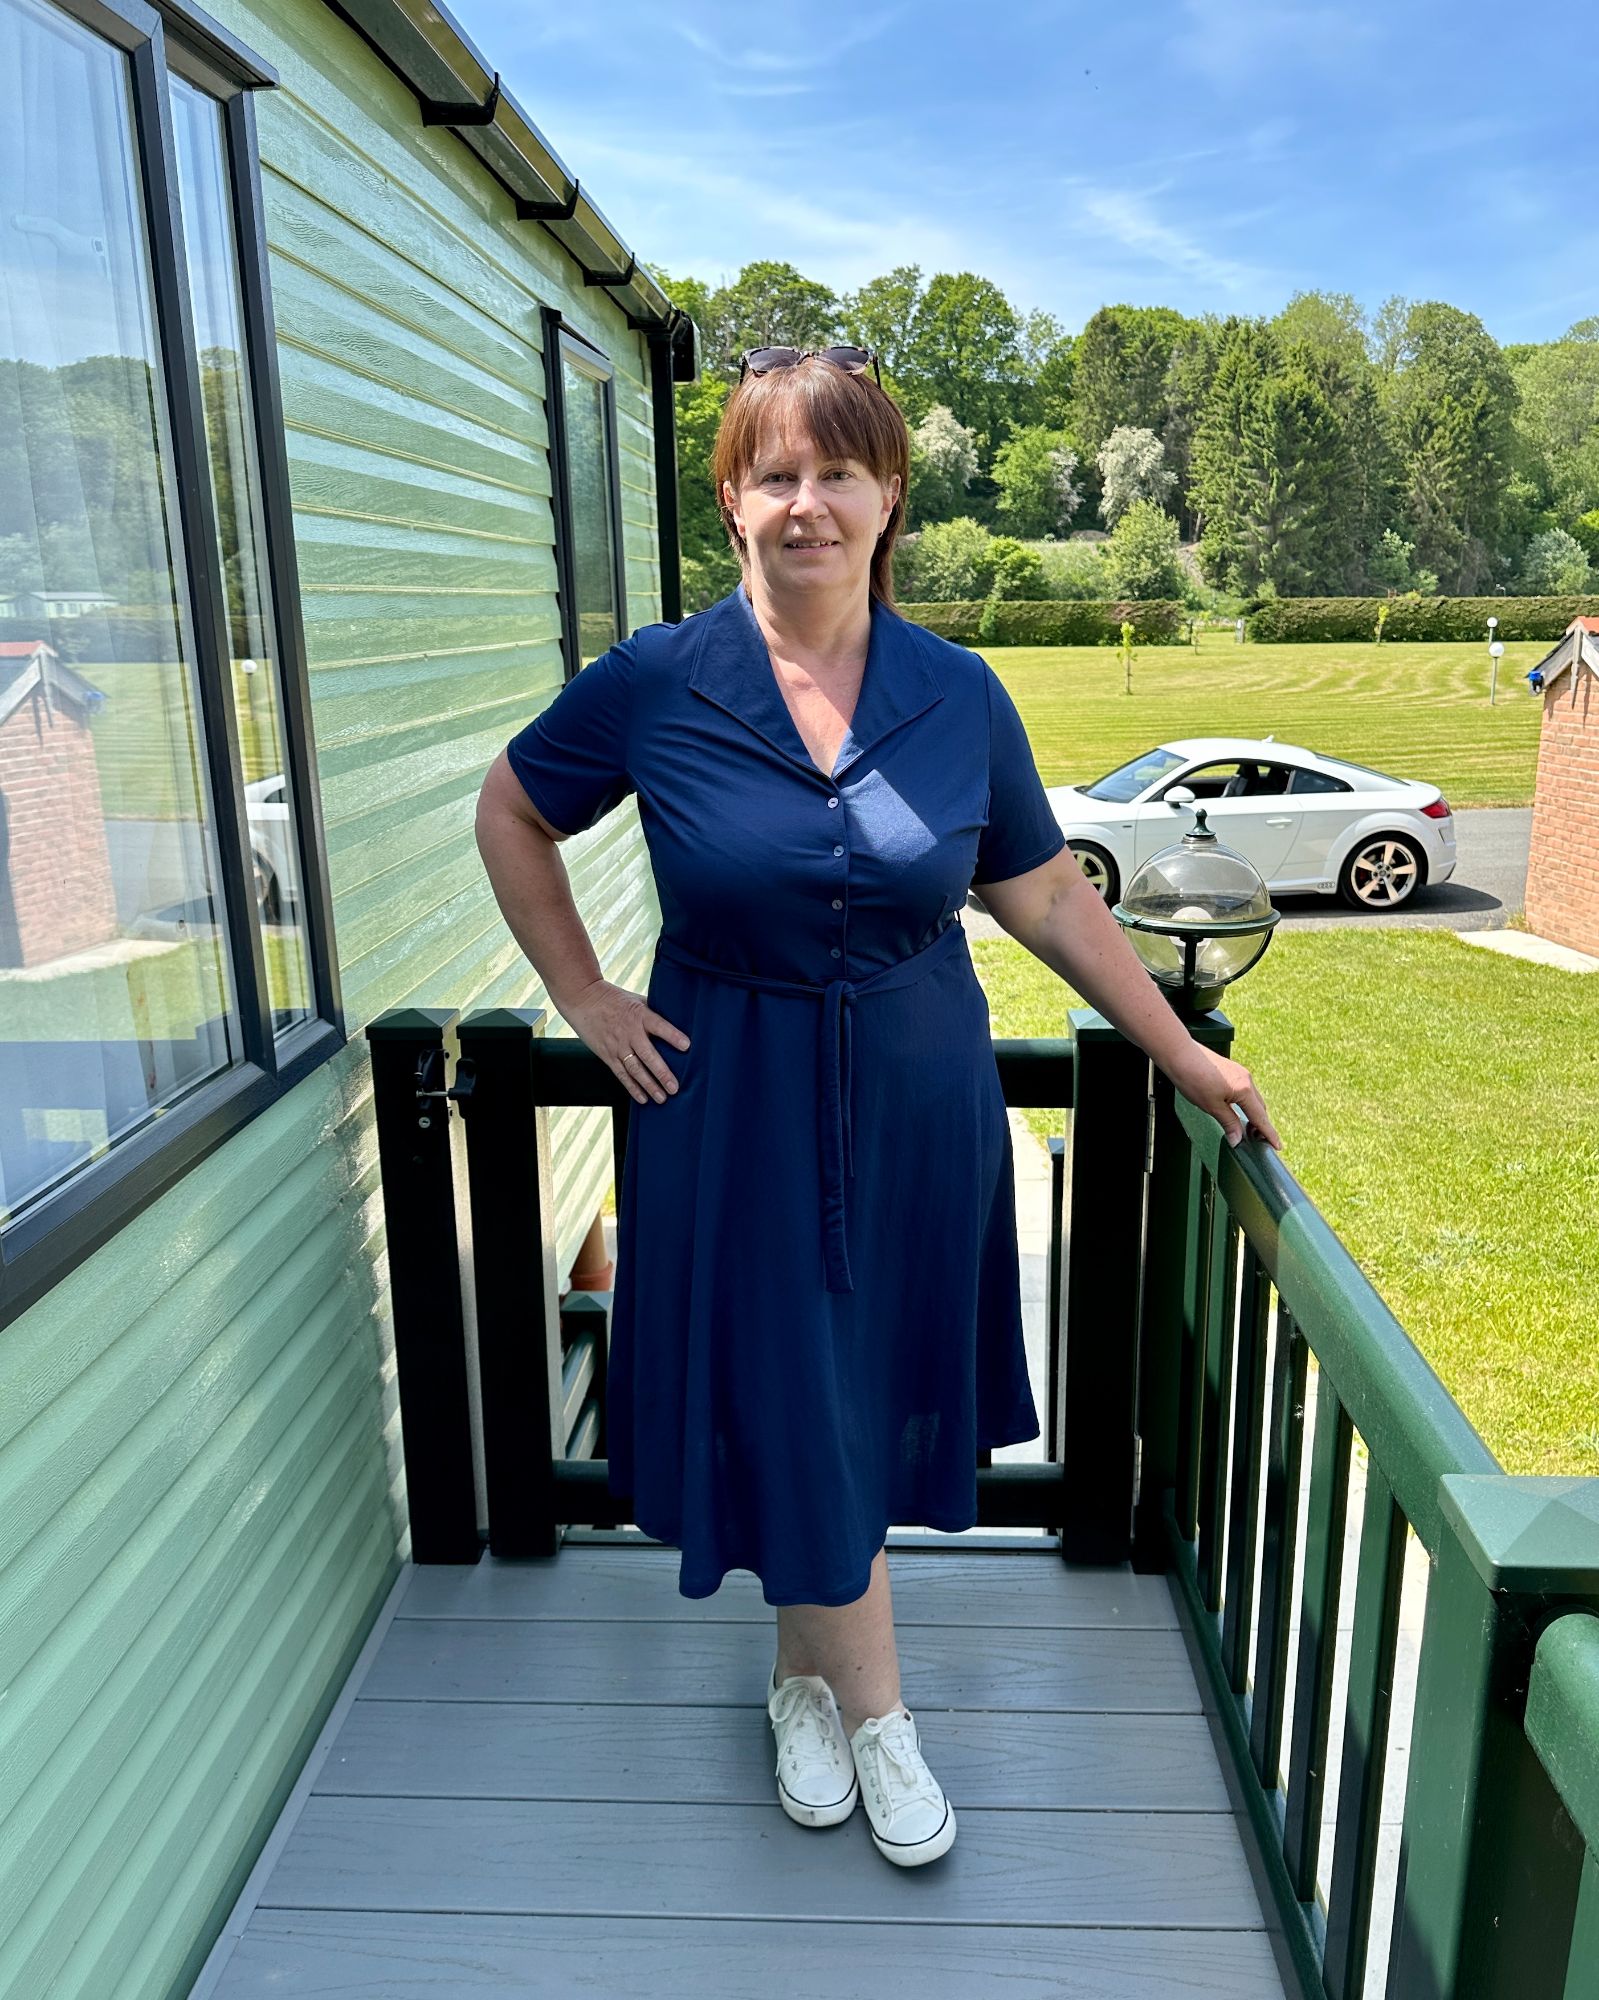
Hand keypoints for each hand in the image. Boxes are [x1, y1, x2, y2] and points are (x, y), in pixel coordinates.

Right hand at [561, 978, 689, 1104]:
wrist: (584, 1000)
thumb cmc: (615, 999)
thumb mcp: (637, 1001)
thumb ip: (654, 1013)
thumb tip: (677, 1021)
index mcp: (640, 1015)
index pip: (659, 1026)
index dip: (672, 1035)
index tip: (686, 1046)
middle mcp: (630, 1032)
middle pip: (648, 1055)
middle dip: (662, 1073)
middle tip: (674, 1088)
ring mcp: (618, 1046)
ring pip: (635, 1069)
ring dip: (649, 1085)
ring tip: (662, 1098)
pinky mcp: (608, 1055)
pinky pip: (621, 1074)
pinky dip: (632, 1088)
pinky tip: (643, 1098)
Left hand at [1167, 1043, 1284, 1155]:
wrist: (1179, 1054)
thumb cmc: (1193, 1078)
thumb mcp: (1211, 1106)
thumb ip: (1228, 1122)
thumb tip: (1238, 1139)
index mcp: (1244, 1090)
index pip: (1260, 1117)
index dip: (1269, 1133)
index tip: (1278, 1146)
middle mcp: (1246, 1080)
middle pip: (1260, 1108)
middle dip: (1261, 1125)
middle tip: (1259, 1142)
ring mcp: (1240, 1073)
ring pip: (1252, 1099)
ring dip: (1253, 1114)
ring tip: (1247, 1130)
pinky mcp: (1232, 1071)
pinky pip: (1245, 1091)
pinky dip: (1246, 1104)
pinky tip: (1237, 1110)